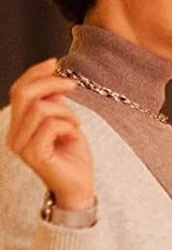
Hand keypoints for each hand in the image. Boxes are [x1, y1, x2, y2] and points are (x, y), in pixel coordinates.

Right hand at [6, 60, 94, 209]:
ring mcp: (21, 146)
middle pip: (23, 94)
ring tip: (75, 124)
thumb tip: (52, 75)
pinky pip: (50, 126)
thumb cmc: (73, 155)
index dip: (34, 73)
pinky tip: (74, 134)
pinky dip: (68, 125)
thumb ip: (53, 103)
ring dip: (65, 112)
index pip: (17, 90)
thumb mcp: (63, 122)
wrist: (80, 186)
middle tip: (72, 86)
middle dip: (50, 83)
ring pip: (39, 109)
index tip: (55, 63)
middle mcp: (13, 135)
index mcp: (17, 125)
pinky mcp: (35, 155)